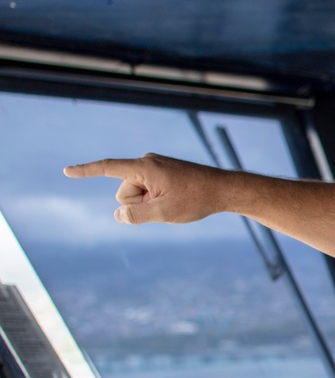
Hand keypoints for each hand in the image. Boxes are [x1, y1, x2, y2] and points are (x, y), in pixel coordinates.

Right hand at [64, 153, 228, 224]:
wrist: (224, 190)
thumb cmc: (196, 200)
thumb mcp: (164, 213)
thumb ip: (136, 215)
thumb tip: (118, 214)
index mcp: (145, 167)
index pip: (108, 168)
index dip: (86, 171)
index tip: (66, 171)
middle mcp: (147, 162)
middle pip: (124, 193)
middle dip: (139, 204)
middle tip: (169, 203)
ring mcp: (155, 167)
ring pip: (137, 195)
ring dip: (150, 203)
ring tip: (176, 201)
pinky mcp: (163, 173)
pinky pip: (148, 192)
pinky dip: (157, 200)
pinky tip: (177, 199)